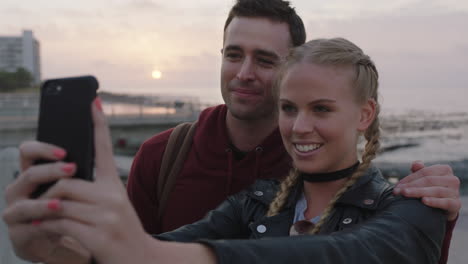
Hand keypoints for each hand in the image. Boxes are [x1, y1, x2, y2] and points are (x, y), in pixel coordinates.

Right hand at [2, 141, 89, 263]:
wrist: (67, 241)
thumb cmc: (71, 209)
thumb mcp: (78, 188)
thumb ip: (80, 172)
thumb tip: (98, 144)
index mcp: (33, 173)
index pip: (29, 153)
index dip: (43, 149)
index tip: (64, 151)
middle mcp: (20, 190)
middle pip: (29, 174)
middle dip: (51, 171)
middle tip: (72, 169)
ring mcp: (16, 212)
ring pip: (25, 203)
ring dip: (43, 203)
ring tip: (60, 203)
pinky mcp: (18, 234)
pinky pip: (28, 227)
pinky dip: (42, 226)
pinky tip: (53, 225)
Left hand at [24, 99, 154, 263]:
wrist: (141, 260)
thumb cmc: (119, 233)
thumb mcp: (110, 208)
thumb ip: (91, 193)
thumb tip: (61, 181)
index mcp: (114, 186)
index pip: (104, 149)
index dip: (98, 124)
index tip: (92, 101)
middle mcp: (113, 197)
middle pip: (66, 182)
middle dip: (45, 193)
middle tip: (33, 203)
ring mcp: (108, 216)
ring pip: (60, 203)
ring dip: (40, 212)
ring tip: (32, 219)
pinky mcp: (100, 235)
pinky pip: (61, 224)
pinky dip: (45, 227)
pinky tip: (40, 230)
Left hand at [394, 161, 460, 220]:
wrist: (444, 207)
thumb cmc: (431, 189)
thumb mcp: (425, 178)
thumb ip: (419, 170)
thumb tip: (416, 164)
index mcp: (444, 169)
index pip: (424, 172)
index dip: (409, 178)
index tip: (397, 186)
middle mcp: (452, 179)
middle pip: (428, 180)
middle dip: (411, 186)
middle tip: (397, 191)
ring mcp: (455, 191)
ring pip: (435, 190)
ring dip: (418, 192)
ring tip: (405, 194)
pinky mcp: (456, 204)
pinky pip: (445, 202)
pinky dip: (434, 201)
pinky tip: (424, 201)